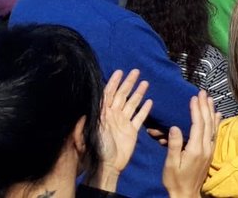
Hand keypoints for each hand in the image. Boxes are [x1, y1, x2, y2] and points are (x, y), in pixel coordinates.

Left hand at [93, 69, 152, 190]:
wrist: (106, 166)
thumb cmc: (96, 149)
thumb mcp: (89, 132)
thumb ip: (88, 117)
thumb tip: (87, 101)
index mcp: (103, 114)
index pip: (109, 94)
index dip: (114, 83)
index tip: (119, 72)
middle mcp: (114, 116)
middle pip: (122, 95)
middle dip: (128, 83)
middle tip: (135, 71)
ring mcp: (123, 123)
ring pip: (132, 104)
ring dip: (138, 93)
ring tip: (145, 82)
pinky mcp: (132, 131)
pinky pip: (139, 118)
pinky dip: (144, 110)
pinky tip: (150, 102)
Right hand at [162, 91, 220, 197]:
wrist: (186, 193)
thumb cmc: (175, 179)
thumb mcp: (171, 163)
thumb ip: (174, 145)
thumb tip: (175, 127)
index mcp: (196, 149)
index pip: (198, 124)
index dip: (196, 110)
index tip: (194, 98)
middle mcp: (206, 147)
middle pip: (207, 122)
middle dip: (205, 106)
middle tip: (203, 93)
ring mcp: (209, 149)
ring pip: (212, 126)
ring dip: (211, 111)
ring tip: (210, 99)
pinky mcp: (210, 152)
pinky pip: (214, 133)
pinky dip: (216, 122)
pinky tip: (217, 115)